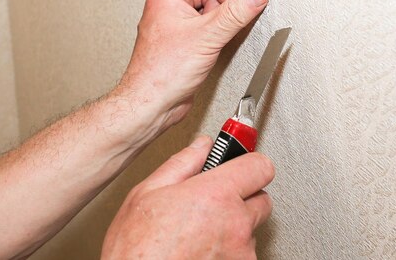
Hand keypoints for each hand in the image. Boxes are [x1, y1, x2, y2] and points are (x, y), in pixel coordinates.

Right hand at [101, 136, 274, 259]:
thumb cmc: (135, 249)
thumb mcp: (147, 193)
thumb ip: (182, 163)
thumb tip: (201, 147)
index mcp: (216, 196)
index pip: (260, 167)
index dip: (249, 164)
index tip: (241, 166)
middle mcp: (236, 225)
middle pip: (260, 200)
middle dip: (241, 198)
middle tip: (213, 204)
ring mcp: (240, 254)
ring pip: (250, 231)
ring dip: (233, 229)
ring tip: (199, 233)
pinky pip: (242, 254)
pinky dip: (228, 252)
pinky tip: (201, 251)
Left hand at [117, 0, 268, 130]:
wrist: (151, 104)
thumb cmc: (161, 74)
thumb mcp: (207, 37)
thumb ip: (236, 12)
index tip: (227, 2)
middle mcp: (169, 6)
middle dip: (222, 3)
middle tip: (222, 23)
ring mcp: (176, 24)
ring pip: (208, 7)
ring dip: (220, 20)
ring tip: (215, 38)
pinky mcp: (184, 41)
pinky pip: (206, 26)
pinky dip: (216, 33)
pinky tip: (214, 48)